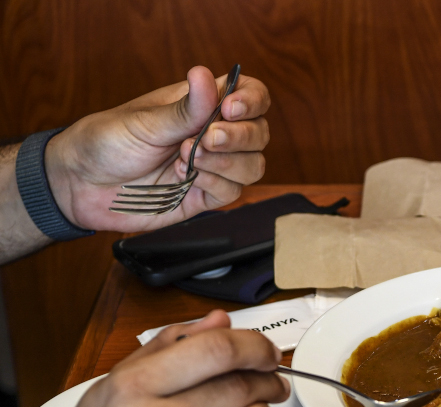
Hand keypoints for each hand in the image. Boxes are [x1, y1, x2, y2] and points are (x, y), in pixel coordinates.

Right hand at [24, 311, 288, 406]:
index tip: (266, 351)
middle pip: (242, 385)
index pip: (215, 351)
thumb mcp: (113, 387)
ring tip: (257, 405)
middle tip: (272, 377)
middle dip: (268, 378)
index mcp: (132, 388)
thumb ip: (168, 348)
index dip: (254, 346)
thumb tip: (220, 321)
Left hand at [45, 66, 270, 231]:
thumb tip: (207, 75)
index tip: (230, 109)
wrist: (80, 186)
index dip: (252, 101)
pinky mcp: (205, 196)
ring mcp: (212, 166)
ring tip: (188, 159)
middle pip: (259, 133)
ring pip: (254, 165)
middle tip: (205, 139)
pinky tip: (185, 178)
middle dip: (239, 137)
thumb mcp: (145, 121)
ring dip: (227, 163)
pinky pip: (233, 192)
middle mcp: (212, 133)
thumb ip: (186, 108)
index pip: (250, 95)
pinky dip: (215, 184)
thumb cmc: (105, 143)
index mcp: (201, 104)